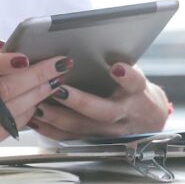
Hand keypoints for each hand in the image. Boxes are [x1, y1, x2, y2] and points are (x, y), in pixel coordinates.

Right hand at [0, 30, 69, 160]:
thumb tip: (4, 47)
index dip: (1, 63)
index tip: (27, 56)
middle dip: (36, 77)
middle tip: (59, 64)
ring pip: (7, 113)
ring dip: (37, 95)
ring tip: (55, 80)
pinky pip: (5, 130)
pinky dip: (25, 114)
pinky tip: (37, 100)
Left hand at [29, 63, 170, 139]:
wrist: (148, 121)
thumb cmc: (135, 91)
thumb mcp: (135, 75)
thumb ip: (118, 64)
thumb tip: (91, 42)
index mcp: (138, 93)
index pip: (136, 83)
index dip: (127, 76)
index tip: (116, 67)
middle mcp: (126, 113)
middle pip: (104, 111)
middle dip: (80, 101)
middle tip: (59, 89)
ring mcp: (111, 131)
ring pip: (83, 128)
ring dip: (58, 117)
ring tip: (38, 105)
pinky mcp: (96, 141)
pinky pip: (72, 139)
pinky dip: (51, 130)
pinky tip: (35, 120)